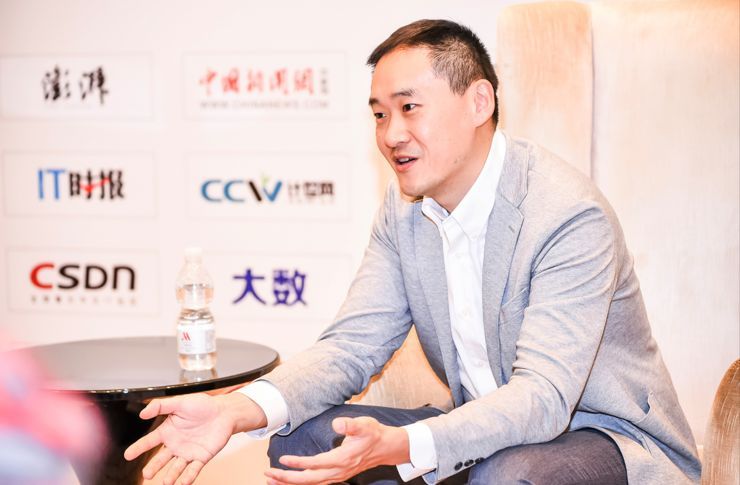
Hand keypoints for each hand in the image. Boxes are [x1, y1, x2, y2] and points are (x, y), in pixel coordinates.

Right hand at [124, 392, 264, 484]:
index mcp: (168, 431)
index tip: (128, 455)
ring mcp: (188, 452)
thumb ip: (161, 406)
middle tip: (146, 474)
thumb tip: (142, 413)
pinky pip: (193, 469)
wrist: (225, 411)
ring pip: (176, 467)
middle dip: (153, 467)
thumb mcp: (180, 402)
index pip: (150, 441)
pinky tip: (183, 483)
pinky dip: (188, 477)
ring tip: (166, 482)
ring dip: (170, 476)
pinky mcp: (201, 457)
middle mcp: (176, 444)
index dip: (139, 448)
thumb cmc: (203, 405)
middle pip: (161, 459)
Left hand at [264, 416, 408, 484]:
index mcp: (341, 459)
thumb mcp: (364, 425)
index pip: (315, 464)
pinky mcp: (336, 474)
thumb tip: (337, 424)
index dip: (298, 463)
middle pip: (309, 480)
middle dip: (287, 478)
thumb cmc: (373, 434)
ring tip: (272, 479)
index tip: (283, 459)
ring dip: (290, 483)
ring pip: (311, 484)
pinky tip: (291, 480)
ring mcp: (337, 475)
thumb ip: (350, 425)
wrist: (385, 447)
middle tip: (269, 473)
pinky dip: (301, 483)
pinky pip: (315, 483)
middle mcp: (338, 471)